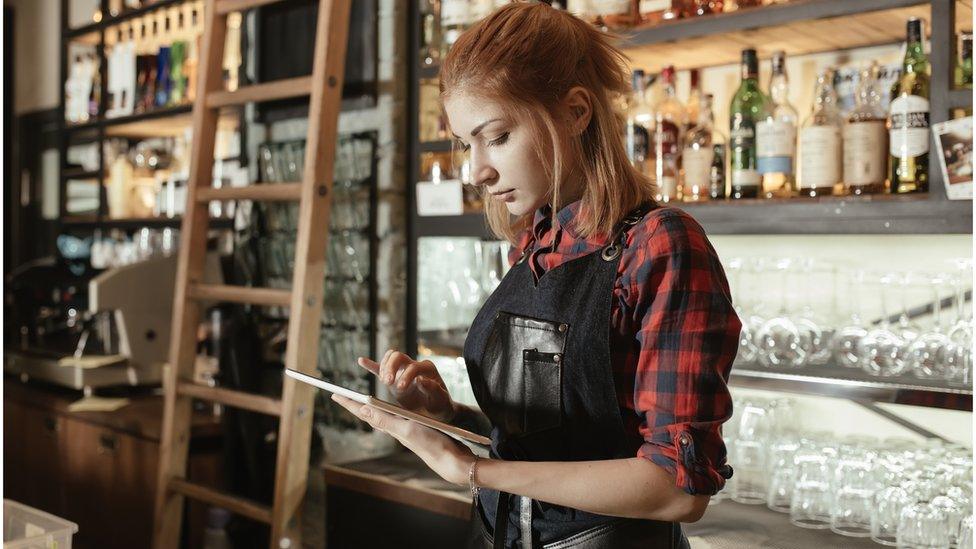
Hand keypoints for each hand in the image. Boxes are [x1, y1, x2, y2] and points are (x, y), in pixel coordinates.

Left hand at [331, 394, 475, 485]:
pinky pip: (394, 418)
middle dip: (355, 405)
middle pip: (369, 414)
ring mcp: (404, 430)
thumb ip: (385, 419)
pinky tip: (389, 411)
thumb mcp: (406, 429)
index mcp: (390, 426)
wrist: (451, 460)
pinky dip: (386, 411)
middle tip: (342, 396)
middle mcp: (394, 428)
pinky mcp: (414, 430)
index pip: (365, 412)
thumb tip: (363, 409)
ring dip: (369, 408)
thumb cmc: (431, 444)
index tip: (335, 394)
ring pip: (381, 416)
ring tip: (359, 402)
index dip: (349, 403)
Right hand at [357, 351, 456, 421]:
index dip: (406, 376)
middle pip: (398, 357)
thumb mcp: (440, 400)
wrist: (437, 410)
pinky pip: (382, 368)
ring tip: (384, 382)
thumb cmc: (440, 405)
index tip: (401, 388)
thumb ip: (433, 389)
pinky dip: (372, 365)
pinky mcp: (395, 378)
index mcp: (427, 369)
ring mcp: (403, 370)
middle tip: (388, 382)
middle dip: (391, 368)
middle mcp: (414, 365)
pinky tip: (361, 361)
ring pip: (390, 358)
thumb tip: (421, 379)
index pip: (413, 366)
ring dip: (384, 367)